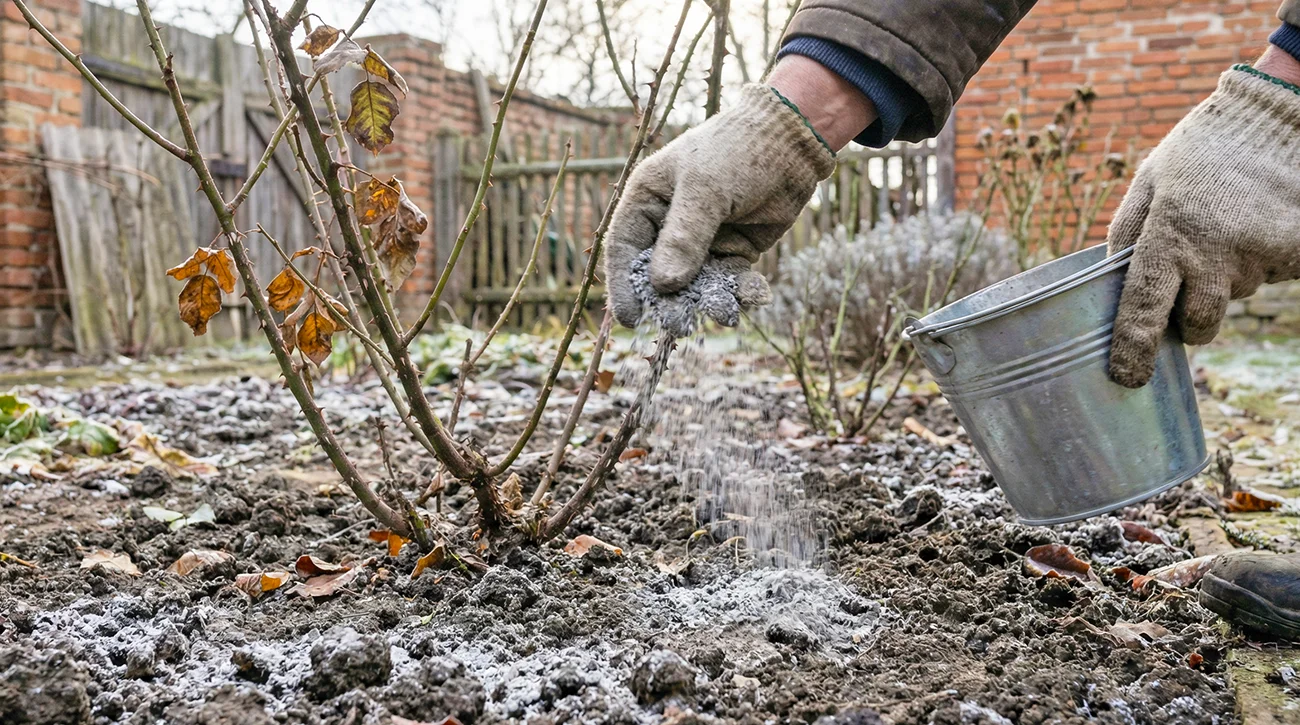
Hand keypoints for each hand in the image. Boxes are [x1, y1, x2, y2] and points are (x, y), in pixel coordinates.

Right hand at [603, 58, 872, 327]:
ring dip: (708, 301)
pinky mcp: (734, 249)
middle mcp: (669, 223)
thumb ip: (684, 237)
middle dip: (670, 301)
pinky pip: (729, 281)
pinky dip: (739, 292)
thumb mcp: (705, 190)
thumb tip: (663, 285)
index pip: (624, 248)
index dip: (623, 284)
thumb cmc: (737, 152)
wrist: (792, 142)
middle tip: (680, 325)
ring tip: (724, 314)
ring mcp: (702, 239)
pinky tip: (754, 296)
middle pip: (659, 274)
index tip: (630, 318)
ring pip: (696, 283)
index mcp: (648, 199)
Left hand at [1107, 56, 1299, 386]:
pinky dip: (1259, 261)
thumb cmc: (1202, 149)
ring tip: (1225, 228)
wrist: (1277, 117)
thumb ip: (1127, 230)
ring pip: (1235, 295)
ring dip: (1225, 277)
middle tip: (1188, 292)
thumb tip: (1110, 276)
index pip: (1144, 308)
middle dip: (1190, 322)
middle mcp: (1215, 254)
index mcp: (1168, 235)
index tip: (1127, 377)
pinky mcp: (1294, 254)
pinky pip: (1270, 276)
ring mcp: (1259, 257)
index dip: (1134, 348)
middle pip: (1198, 323)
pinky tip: (1254, 225)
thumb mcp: (1151, 180)